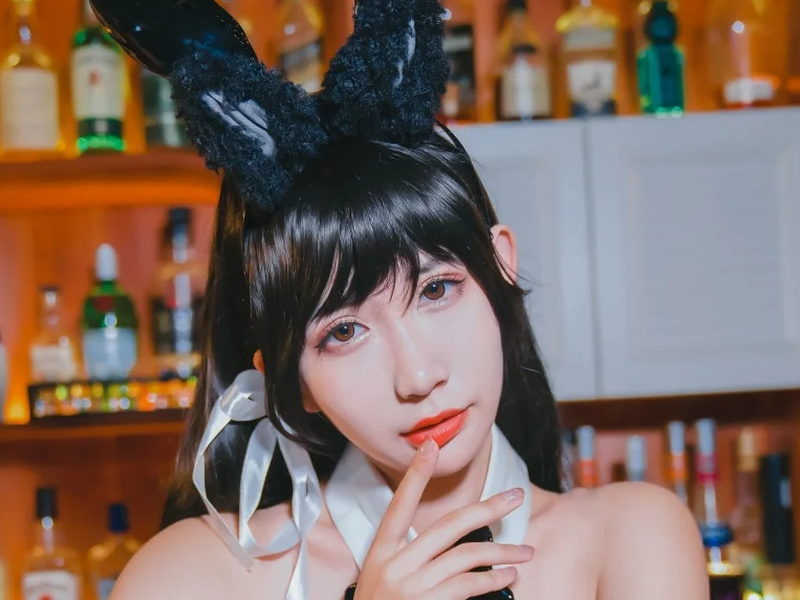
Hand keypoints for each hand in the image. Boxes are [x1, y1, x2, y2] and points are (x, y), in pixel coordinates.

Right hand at [353, 439, 534, 599]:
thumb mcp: (380, 581)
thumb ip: (408, 559)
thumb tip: (451, 544)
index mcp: (380, 553)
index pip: (399, 505)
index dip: (416, 474)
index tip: (432, 446)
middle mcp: (396, 565)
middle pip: (449, 526)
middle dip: (487, 507)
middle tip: (515, 497)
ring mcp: (413, 587)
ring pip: (468, 556)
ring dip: (503, 552)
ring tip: (525, 552)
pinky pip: (470, 585)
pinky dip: (494, 578)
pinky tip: (508, 575)